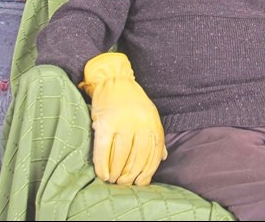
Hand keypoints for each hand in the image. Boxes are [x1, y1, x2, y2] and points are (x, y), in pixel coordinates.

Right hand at [79, 52, 166, 185]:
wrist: (114, 80)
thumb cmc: (133, 101)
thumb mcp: (150, 114)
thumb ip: (156, 135)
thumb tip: (162, 158)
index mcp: (152, 121)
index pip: (153, 152)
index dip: (148, 171)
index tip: (141, 182)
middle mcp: (139, 123)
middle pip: (137, 157)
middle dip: (131, 174)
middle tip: (124, 183)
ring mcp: (122, 123)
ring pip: (120, 156)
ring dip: (116, 173)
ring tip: (113, 180)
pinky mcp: (104, 123)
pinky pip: (103, 149)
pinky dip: (102, 165)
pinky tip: (103, 174)